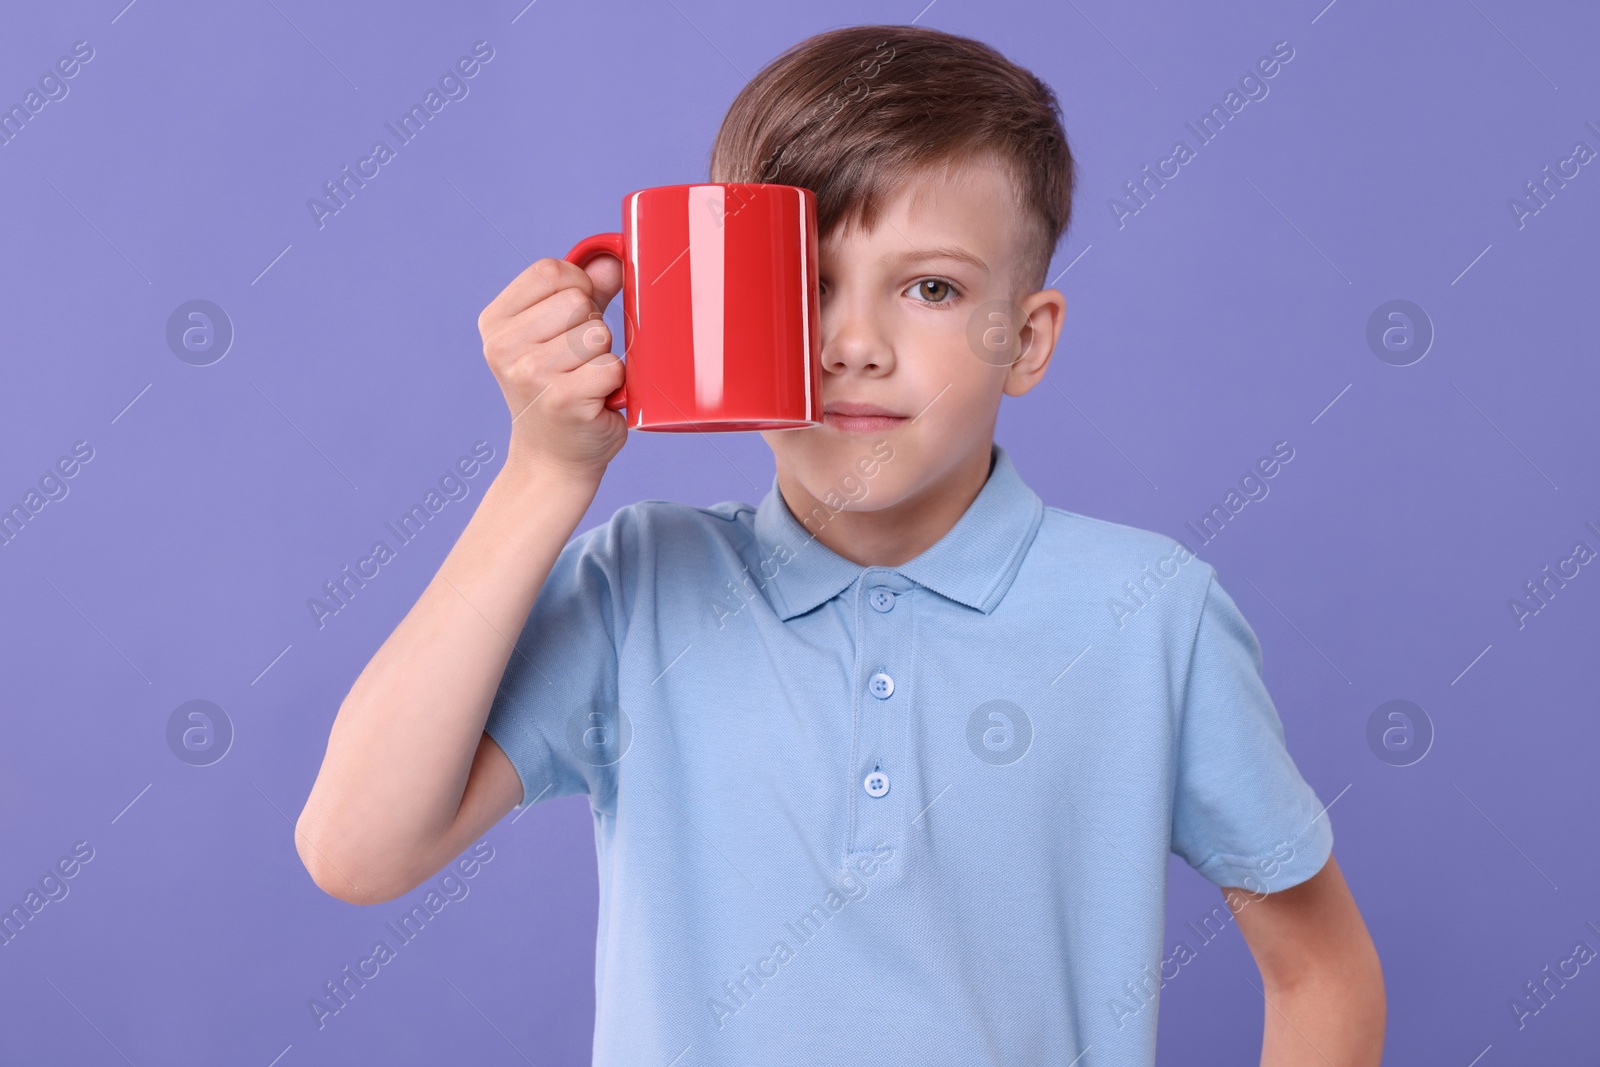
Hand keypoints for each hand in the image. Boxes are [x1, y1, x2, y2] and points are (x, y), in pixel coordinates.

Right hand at [476, 254, 626, 483]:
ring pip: (598, 333)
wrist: (553, 459)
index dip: (578, 286)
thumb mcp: (561, 334)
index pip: (550, 271)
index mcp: (495, 322)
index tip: (575, 318)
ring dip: (604, 356)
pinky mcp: (562, 399)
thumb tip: (613, 258)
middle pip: (577, 301)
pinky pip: (611, 367)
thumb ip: (587, 291)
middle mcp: (503, 347)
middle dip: (592, 327)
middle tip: (578, 362)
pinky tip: (594, 400)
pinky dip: (614, 383)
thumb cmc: (561, 390)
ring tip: (585, 380)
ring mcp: (530, 374)